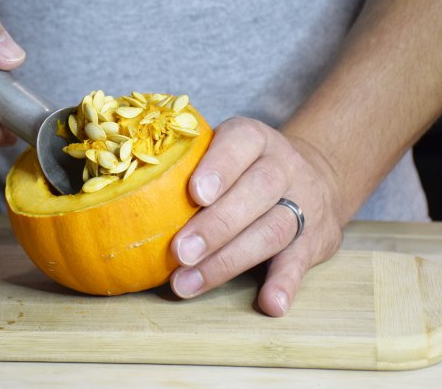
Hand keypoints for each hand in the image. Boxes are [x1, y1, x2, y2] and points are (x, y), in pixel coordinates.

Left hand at [169, 117, 343, 316]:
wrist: (318, 173)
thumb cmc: (245, 166)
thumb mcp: (225, 148)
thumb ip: (188, 163)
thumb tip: (123, 190)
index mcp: (254, 138)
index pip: (239, 144)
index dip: (219, 168)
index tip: (195, 194)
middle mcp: (282, 166)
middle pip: (257, 191)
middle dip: (216, 225)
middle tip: (180, 252)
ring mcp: (303, 202)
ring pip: (273, 229)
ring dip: (230, 260)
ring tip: (189, 283)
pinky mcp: (316, 239)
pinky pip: (300, 261)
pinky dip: (285, 284)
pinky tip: (270, 303)